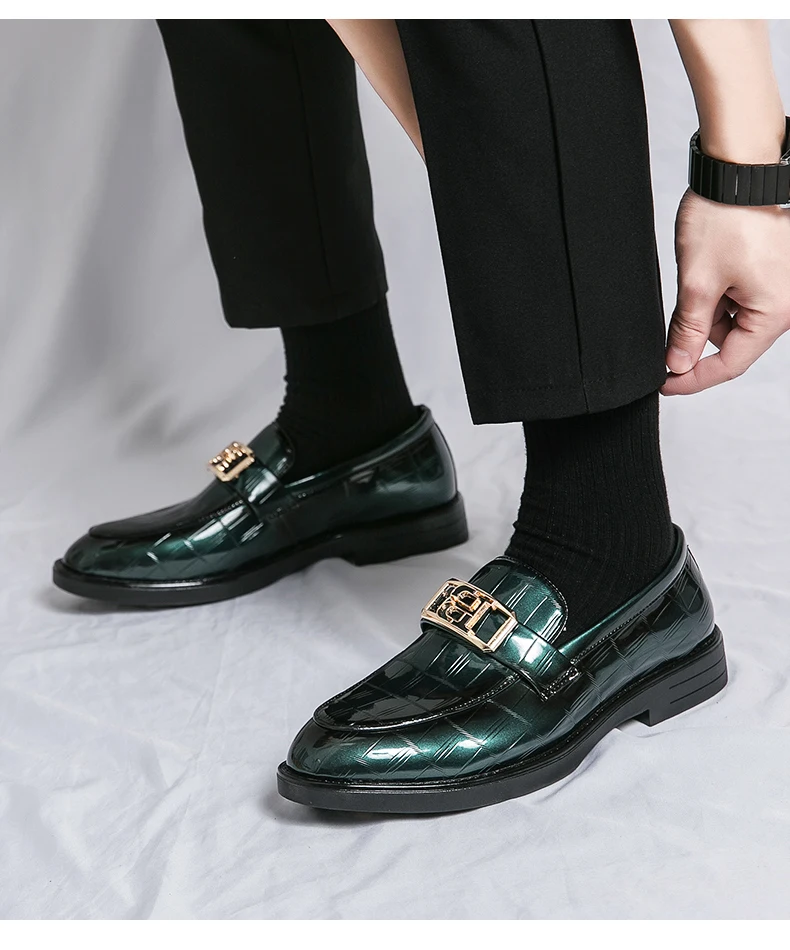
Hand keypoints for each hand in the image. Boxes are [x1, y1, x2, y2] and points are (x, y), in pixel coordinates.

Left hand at [662, 189, 789, 394]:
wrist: (737, 171)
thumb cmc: (724, 218)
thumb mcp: (697, 283)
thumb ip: (688, 330)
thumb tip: (678, 364)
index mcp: (774, 313)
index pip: (729, 364)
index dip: (691, 377)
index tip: (662, 383)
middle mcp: (785, 304)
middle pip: (731, 342)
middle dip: (697, 334)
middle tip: (675, 311)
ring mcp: (780, 289)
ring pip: (731, 321)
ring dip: (705, 311)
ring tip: (696, 276)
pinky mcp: (771, 275)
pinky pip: (739, 300)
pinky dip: (716, 295)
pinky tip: (706, 271)